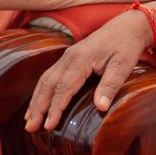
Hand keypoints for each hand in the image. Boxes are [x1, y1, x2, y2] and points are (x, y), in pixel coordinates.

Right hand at [24, 9, 154, 133]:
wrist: (127, 26)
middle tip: (30, 128)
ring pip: (45, 80)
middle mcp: (68, 58)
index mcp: (80, 60)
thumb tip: (101, 108)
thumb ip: (110, 85)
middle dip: (37, 107)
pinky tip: (37, 103)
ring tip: (28, 120)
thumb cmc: (126, 46)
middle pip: (47, 85)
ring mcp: (66, 58)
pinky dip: (41, 92)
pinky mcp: (68, 59)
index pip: (63, 88)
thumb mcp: (123, 66)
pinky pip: (49, 76)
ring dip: (35, 101)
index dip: (55, 108)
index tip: (48, 126)